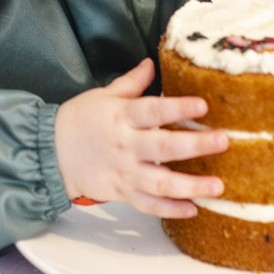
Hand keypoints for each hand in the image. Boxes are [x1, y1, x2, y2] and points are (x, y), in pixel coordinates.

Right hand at [54, 58, 228, 219]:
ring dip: (191, 186)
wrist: (51, 152)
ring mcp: (124, 172)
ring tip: (218, 186)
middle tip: (223, 141)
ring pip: (160, 182)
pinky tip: (193, 209)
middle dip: (195, 146)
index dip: (178, 108)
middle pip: (163, 147)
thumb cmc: (79, 120)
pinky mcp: (122, 193)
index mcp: (121, 116)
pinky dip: (170, 210)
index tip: (203, 106)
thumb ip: (131, 83)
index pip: (153, 110)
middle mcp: (125, 145)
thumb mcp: (103, 96)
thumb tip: (151, 63)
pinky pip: (149, 205)